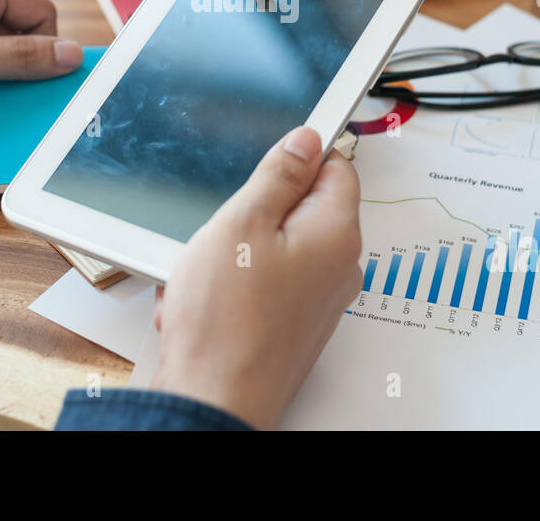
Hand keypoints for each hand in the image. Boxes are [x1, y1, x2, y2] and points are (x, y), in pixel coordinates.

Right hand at [149, 126, 361, 428]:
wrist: (214, 401)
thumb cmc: (226, 321)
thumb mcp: (243, 221)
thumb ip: (279, 175)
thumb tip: (307, 140)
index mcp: (336, 233)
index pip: (336, 167)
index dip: (297, 159)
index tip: (264, 165)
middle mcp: (337, 268)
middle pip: (301, 210)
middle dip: (254, 212)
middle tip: (223, 229)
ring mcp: (317, 302)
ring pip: (274, 249)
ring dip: (232, 253)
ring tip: (203, 274)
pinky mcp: (293, 328)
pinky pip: (262, 287)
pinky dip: (230, 288)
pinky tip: (201, 304)